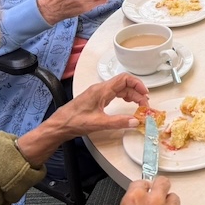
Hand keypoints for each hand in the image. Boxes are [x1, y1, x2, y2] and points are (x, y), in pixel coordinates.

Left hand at [16, 73, 148, 165]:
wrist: (59, 125)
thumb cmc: (75, 122)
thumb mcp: (98, 123)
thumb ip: (118, 122)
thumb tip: (135, 121)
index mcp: (102, 90)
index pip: (124, 79)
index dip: (137, 84)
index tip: (146, 94)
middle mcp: (101, 89)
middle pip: (124, 84)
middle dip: (137, 92)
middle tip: (145, 105)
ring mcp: (98, 93)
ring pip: (120, 89)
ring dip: (131, 95)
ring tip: (139, 105)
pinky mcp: (97, 98)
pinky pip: (114, 93)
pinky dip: (124, 97)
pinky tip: (128, 104)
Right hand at [82, 178, 183, 204]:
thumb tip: (136, 203)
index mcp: (135, 198)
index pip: (143, 181)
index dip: (141, 189)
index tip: (142, 192)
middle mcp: (154, 203)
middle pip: (163, 183)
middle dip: (158, 188)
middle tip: (155, 195)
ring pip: (174, 199)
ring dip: (167, 204)